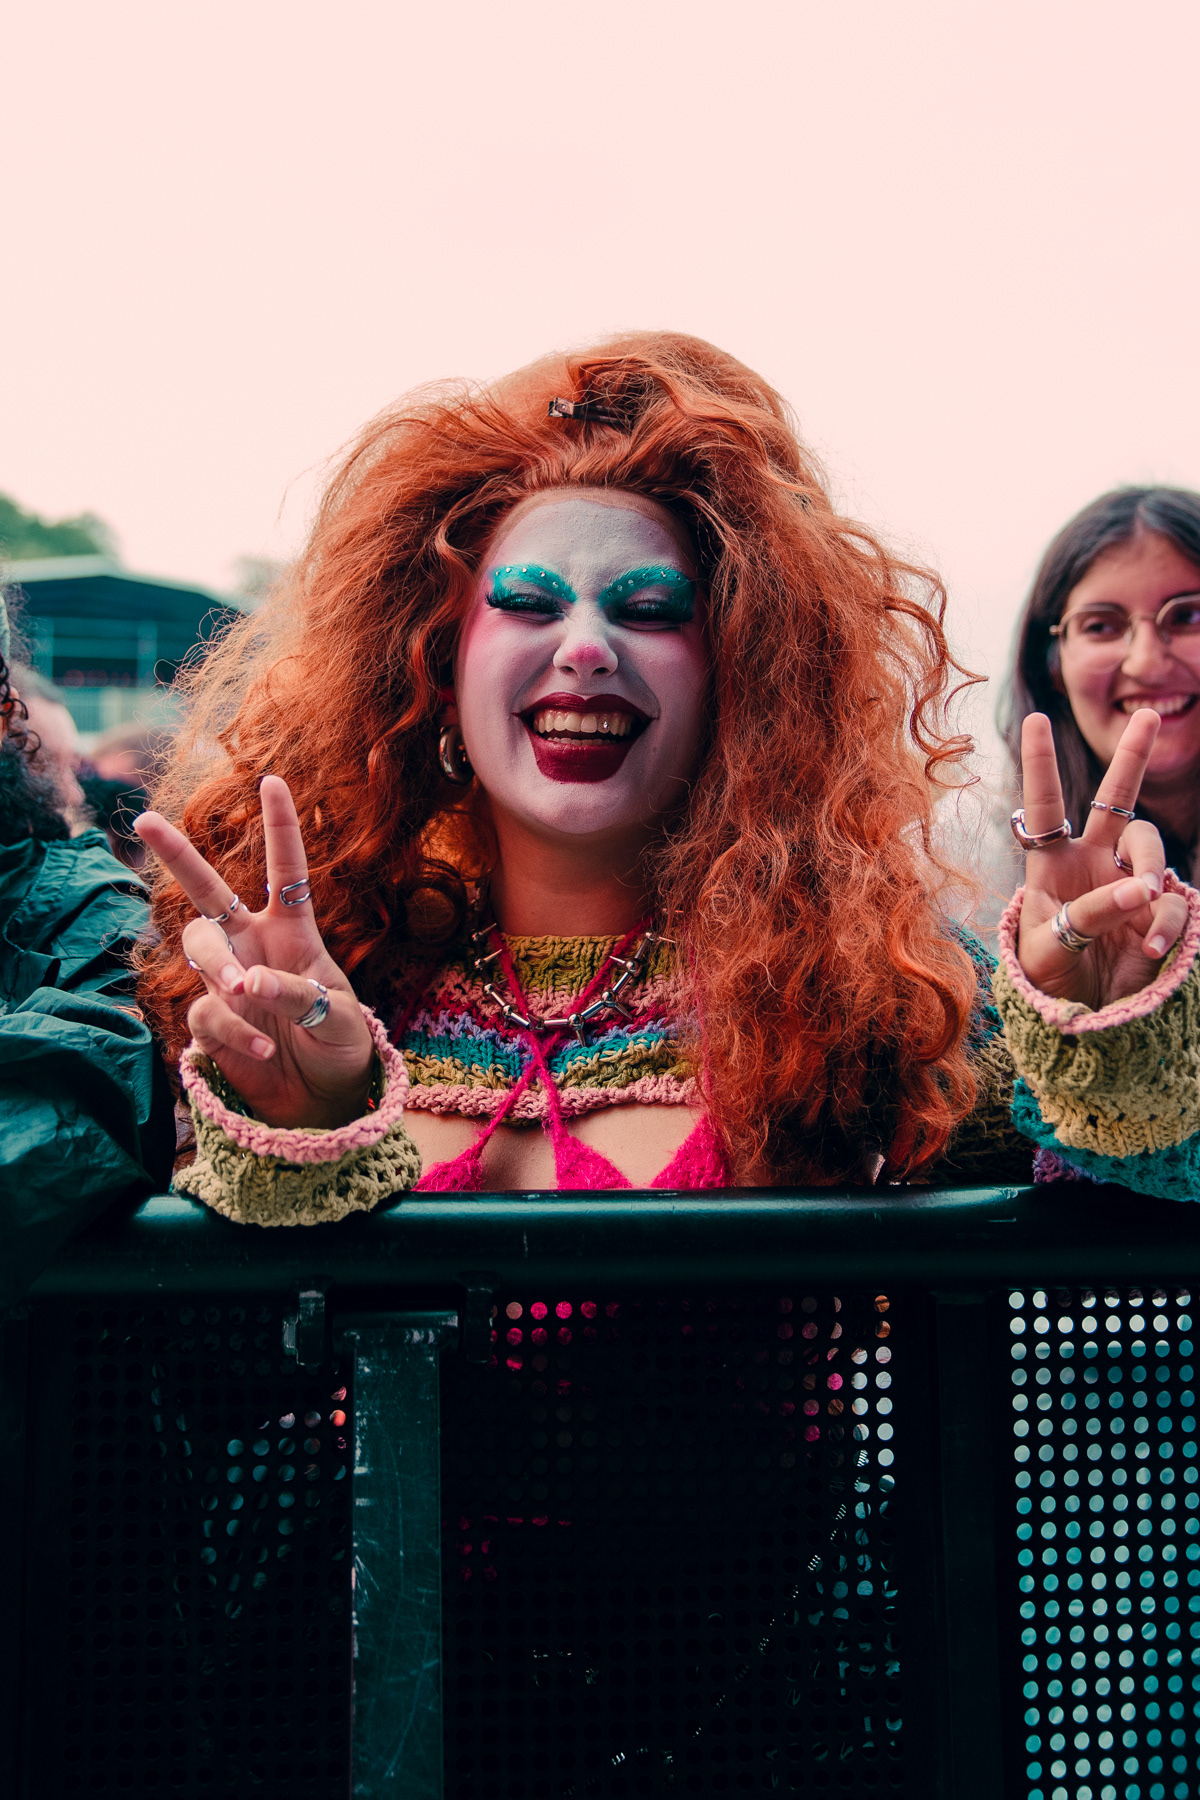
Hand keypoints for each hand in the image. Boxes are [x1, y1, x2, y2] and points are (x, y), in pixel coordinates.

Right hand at [134, 776, 373, 1128]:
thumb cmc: (339, 1044)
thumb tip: (246, 981)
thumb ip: (296, 994)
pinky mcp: (210, 1021)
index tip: (273, 780)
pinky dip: (234, 1032)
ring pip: (198, 945)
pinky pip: (206, 1012)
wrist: (322, 1097)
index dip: (280, 827)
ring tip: (243, 990)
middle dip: (176, 854)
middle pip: (207, 891)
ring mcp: (226, 981)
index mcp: (293, 931)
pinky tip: (263, 1053)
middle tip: (145, 820)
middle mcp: (252, 945)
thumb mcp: (339, 1017)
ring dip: (219, 964)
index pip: (285, 871)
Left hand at [1015, 709, 1188, 1006]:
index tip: (1037, 719)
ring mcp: (1130, 883)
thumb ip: (1087, 915)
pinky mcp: (1158, 911)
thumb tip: (1138, 889)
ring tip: (1140, 896)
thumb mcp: (1049, 947)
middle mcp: (1094, 862)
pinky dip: (1162, 925)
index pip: (1045, 809)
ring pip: (1149, 845)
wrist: (1079, 1011)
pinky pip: (1169, 904)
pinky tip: (1147, 950)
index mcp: (1053, 864)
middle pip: (1115, 802)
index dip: (1041, 766)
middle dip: (1132, 759)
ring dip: (1146, 867)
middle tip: (1146, 716)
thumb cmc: (1048, 974)